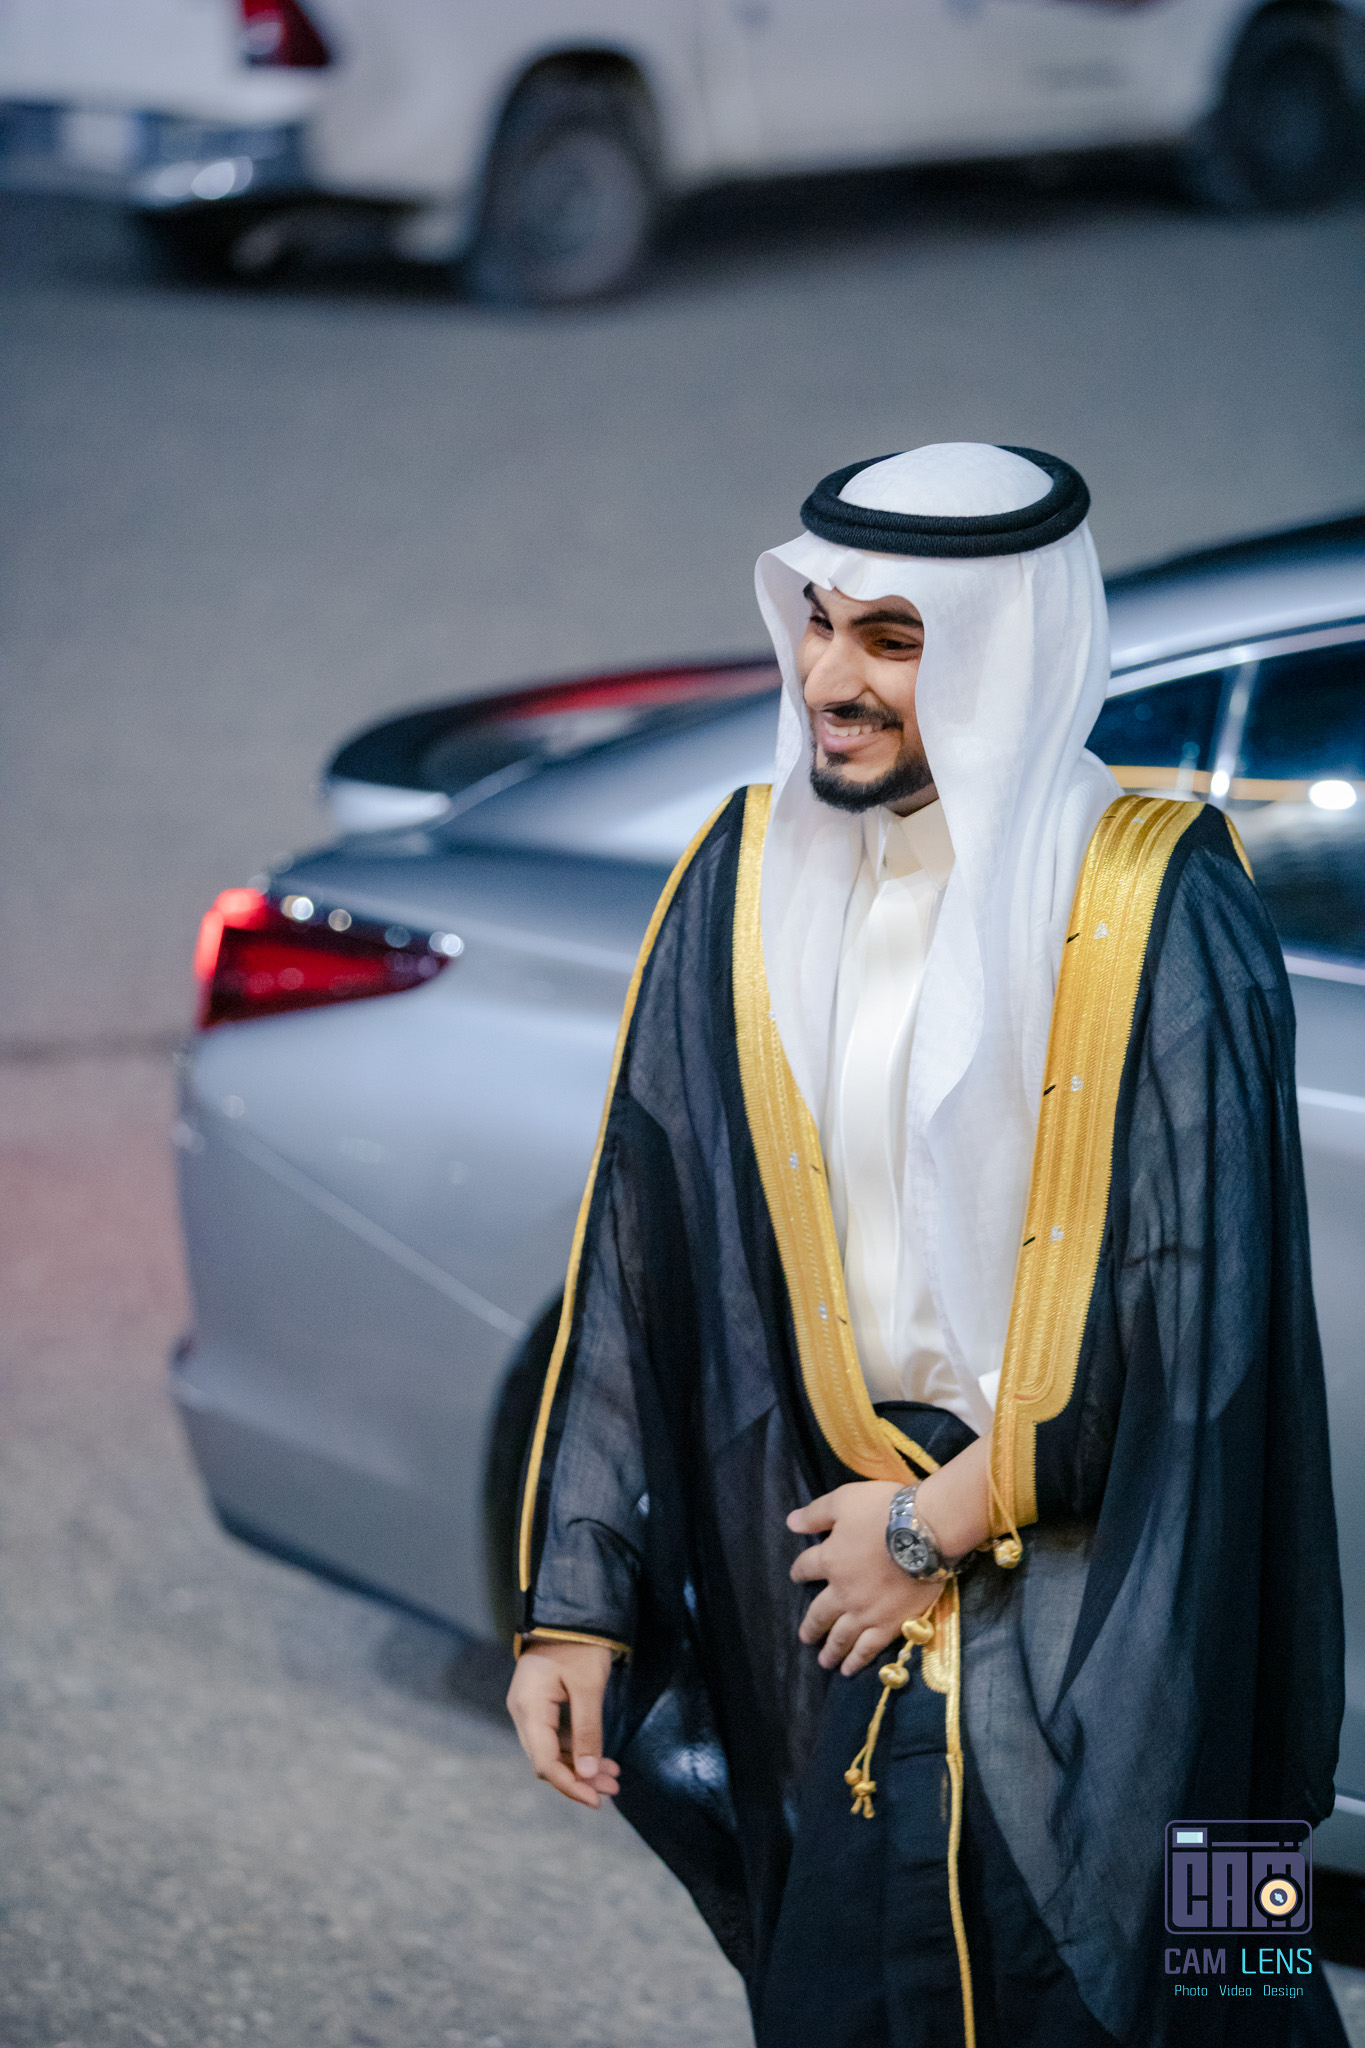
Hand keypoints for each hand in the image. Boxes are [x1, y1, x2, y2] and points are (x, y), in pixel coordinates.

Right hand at [506, 1639, 620, 1807]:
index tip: (597, 1800)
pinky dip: (574, 1750)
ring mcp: (527, 1708)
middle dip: (579, 1778)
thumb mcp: (589, 1687)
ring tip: (612, 1776)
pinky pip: (552, 1737)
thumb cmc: (580, 1644)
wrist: (571, 1610)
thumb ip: (587, 1731)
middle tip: (613, 1788)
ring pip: (549, 1751)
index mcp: (528, 1708)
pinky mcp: (538, 1704)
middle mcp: (521, 1712)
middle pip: (545, 1760)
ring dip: (579, 1766)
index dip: (571, 1785)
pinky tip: (599, 1757)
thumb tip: (590, 1775)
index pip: (545, 1762)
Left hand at [787, 1482, 940, 1676]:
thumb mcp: (843, 1501)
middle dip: (811, 1626)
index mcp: (830, 1560)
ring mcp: (866, 1612)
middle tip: (805, 1639)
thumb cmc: (884, 1510)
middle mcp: (842, 1592)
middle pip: (820, 1613)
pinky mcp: (891, 1624)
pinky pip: (869, 1648)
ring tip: (824, 1661)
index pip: (806, 1568)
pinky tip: (849, 1670)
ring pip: (842, 1636)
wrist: (926, 1532)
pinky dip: (857, 1660)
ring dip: (831, 1649)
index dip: (800, 1571)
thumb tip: (789, 1523)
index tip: (797, 1576)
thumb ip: (815, 1514)